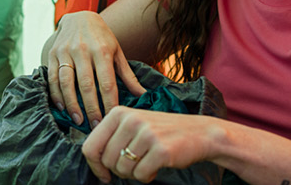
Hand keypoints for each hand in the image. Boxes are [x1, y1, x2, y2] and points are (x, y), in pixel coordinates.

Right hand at [46, 11, 146, 125]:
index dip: (109, 103)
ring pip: (67, 83)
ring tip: (79, 121)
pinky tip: (62, 108)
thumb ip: (128, 75)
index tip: (112, 118)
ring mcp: (65, 52)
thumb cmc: (101, 38)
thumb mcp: (117, 52)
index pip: (107, 82)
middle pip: (86, 85)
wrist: (78, 17)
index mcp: (102, 51)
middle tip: (96, 127)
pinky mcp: (52, 55)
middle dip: (91, 109)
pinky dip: (56, 95)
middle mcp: (83, 51)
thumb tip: (143, 95)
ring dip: (72, 105)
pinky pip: (52, 78)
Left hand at [80, 107, 230, 182]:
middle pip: (106, 161)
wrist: (200, 133)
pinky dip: (147, 176)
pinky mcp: (160, 149)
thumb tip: (94, 162)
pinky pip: (140, 175)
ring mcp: (146, 134)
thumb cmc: (164, 132)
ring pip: (122, 169)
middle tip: (135, 166)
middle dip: (118, 170)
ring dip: (134, 174)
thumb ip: (112, 137)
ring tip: (147, 163)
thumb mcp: (134, 125)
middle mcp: (130, 120)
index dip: (94, 166)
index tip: (103, 174)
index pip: (90, 145)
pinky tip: (156, 166)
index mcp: (119, 113)